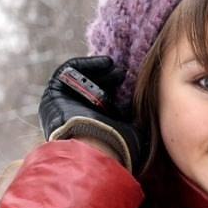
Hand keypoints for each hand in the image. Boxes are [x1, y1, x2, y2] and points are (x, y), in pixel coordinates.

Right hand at [39, 56, 146, 172]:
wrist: (93, 145)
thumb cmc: (117, 144)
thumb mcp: (136, 133)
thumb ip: (140, 121)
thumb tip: (154, 111)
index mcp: (95, 127)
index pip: (104, 103)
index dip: (116, 89)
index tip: (131, 81)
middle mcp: (78, 116)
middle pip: (92, 89)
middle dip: (109, 78)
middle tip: (123, 73)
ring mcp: (64, 105)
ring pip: (81, 80)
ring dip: (99, 70)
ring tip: (114, 66)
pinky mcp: (53, 93)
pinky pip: (67, 71)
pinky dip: (84, 64)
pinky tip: (105, 63)